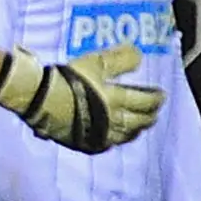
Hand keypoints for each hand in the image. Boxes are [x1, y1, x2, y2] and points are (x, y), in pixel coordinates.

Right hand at [0, 43, 162, 151]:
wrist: (38, 99)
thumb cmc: (68, 78)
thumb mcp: (96, 62)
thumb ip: (120, 58)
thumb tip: (141, 55)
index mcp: (116, 100)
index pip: (145, 102)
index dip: (155, 99)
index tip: (162, 95)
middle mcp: (111, 121)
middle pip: (137, 122)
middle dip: (149, 117)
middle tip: (155, 112)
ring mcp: (97, 134)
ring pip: (124, 136)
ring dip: (135, 131)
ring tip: (140, 127)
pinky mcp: (82, 142)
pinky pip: (104, 145)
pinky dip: (114, 142)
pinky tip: (114, 140)